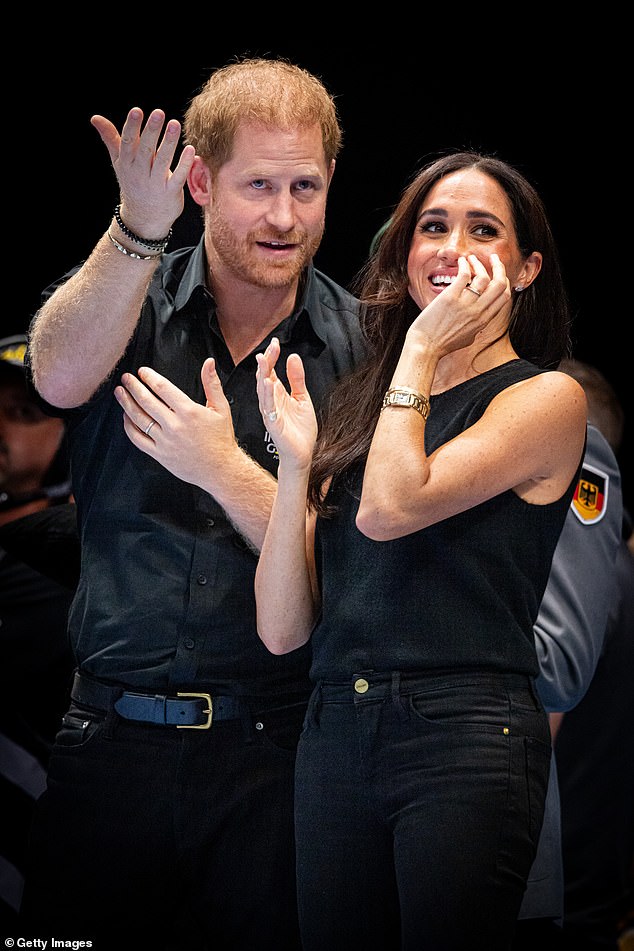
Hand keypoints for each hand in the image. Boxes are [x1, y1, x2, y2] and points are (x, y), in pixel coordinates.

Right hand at [91, 107, 195, 237]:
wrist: (143, 219)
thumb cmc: (133, 183)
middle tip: (158, 113)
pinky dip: (184, 164)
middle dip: (151, 131)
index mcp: (127, 163)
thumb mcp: (119, 162)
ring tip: (175, 124)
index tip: (136, 110)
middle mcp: (139, 173)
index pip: (128, 143)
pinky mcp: (170, 193)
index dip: (132, 127)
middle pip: (145, 150)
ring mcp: (155, 184)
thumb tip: (95, 118)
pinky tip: (190, 149)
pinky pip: (178, 177)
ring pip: (162, 161)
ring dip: (169, 143)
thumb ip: (110, 139)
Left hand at [114, 358, 237, 487]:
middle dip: (133, 386)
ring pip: (139, 418)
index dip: (149, 377)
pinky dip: (129, 427)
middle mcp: (175, 425)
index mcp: (189, 412)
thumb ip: (212, 384)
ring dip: (126, 403)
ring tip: (120, 393)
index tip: (142, 371)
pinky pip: (138, 439)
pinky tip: (126, 417)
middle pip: (147, 401)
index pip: (163, 388)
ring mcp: (165, 441)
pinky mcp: (160, 455)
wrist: (220, 470)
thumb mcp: (221, 409)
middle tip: (126, 378)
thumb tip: (209, 362)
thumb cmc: (221, 439)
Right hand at [255, 337, 317, 470]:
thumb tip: (293, 357)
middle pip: (264, 377)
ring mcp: (270, 412)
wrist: (302, 454)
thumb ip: (297, 379)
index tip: (275, 342)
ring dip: (263, 374)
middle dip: (267, 361)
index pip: (271, 371)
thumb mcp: (302, 399)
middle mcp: (271, 402)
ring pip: (262, 390)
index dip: (272, 356)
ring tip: (264, 359)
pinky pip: (268, 407)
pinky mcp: (273, 424)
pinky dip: (268, 394)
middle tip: (271, 346)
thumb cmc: (300, 431)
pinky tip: (269, 383)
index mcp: (277, 395)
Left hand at [408, 253, 510, 355]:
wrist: (425, 348)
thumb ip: (476, 328)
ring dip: (479, 263)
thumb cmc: (442, 345)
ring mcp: (465, 305)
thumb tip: (479, 323)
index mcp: (483, 321)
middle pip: (500, 284)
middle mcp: (478, 312)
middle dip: (499, 267)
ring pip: (483, 276)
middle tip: (494, 258)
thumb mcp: (467, 338)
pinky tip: (461, 262)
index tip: (498, 273)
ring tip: (471, 258)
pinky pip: (464, 275)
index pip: (504, 296)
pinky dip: (465, 265)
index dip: (504, 280)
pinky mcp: (450, 298)